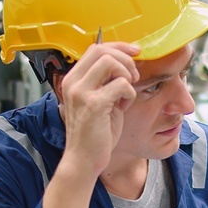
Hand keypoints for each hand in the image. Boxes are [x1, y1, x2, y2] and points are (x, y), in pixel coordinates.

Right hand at [58, 42, 140, 176]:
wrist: (84, 160)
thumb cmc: (94, 133)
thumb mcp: (98, 101)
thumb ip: (106, 82)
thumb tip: (127, 62)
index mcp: (73, 79)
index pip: (95, 48)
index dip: (118, 47)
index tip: (135, 52)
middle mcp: (73, 82)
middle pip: (102, 50)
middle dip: (125, 58)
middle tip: (134, 76)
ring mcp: (81, 92)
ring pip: (110, 62)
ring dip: (127, 74)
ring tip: (128, 91)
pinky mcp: (94, 104)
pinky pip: (121, 84)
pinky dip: (129, 93)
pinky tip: (124, 106)